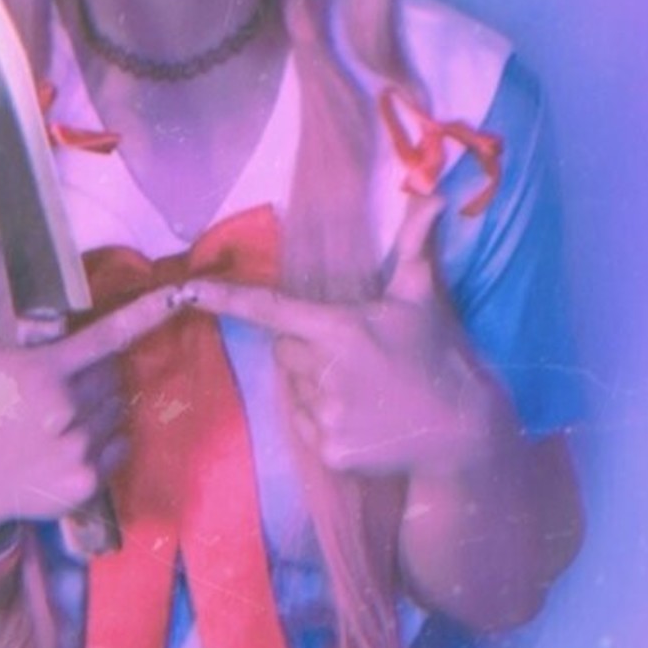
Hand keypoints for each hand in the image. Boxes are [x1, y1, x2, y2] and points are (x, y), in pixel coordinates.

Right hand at [0, 282, 179, 531]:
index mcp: (44, 372)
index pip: (105, 337)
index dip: (144, 315)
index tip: (174, 297)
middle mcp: (66, 407)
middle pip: (112, 377)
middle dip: (97, 376)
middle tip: (69, 386)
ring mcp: (78, 446)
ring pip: (116, 411)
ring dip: (100, 409)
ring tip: (67, 417)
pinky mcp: (86, 479)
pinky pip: (120, 446)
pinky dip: (108, 442)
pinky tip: (75, 443)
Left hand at [188, 195, 504, 476]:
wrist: (459, 430)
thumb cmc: (435, 355)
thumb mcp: (422, 298)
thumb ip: (416, 245)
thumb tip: (434, 196)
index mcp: (339, 329)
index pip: (270, 309)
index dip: (225, 299)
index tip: (188, 291)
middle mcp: (325, 370)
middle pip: (285, 352)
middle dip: (309, 349)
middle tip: (354, 356)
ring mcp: (326, 414)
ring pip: (296, 391)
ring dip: (319, 387)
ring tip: (365, 391)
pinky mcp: (329, 451)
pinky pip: (308, 427)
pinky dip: (327, 424)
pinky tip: (364, 420)